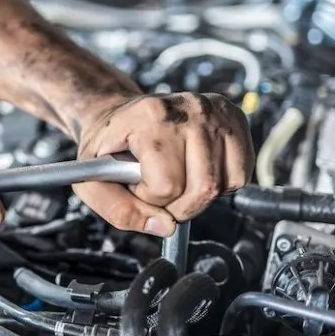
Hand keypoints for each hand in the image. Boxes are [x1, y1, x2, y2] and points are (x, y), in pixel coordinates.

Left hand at [75, 92, 253, 235]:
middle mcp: (189, 108)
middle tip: (158, 190)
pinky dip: (220, 184)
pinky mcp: (235, 117)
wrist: (119, 116)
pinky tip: (195, 170)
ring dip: (198, 195)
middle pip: (203, 187)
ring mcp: (215, 111)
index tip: (137, 185)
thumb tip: (166, 227)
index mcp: (150, 116)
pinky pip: (241, 173)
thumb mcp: (93, 181)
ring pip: (223, 184)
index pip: (167, 184)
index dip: (149, 198)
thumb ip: (120, 211)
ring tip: (175, 177)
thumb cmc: (107, 147)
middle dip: (178, 206)